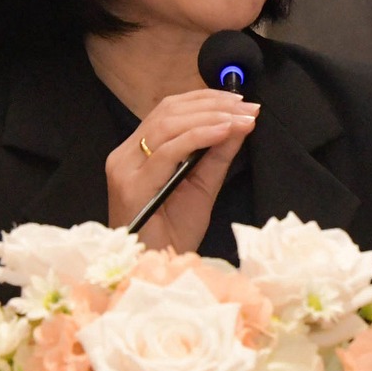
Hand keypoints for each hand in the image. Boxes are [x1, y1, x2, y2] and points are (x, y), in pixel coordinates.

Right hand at [106, 89, 259, 252]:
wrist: (155, 270)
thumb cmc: (174, 233)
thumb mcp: (203, 186)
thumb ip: (218, 153)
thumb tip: (241, 121)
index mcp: (137, 152)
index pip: (169, 110)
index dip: (206, 99)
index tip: (241, 101)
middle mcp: (125, 155)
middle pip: (168, 111)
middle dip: (213, 104)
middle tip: (247, 107)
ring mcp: (124, 169)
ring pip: (167, 125)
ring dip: (211, 116)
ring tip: (240, 118)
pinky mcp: (131, 186)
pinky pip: (168, 151)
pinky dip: (199, 136)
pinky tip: (224, 131)